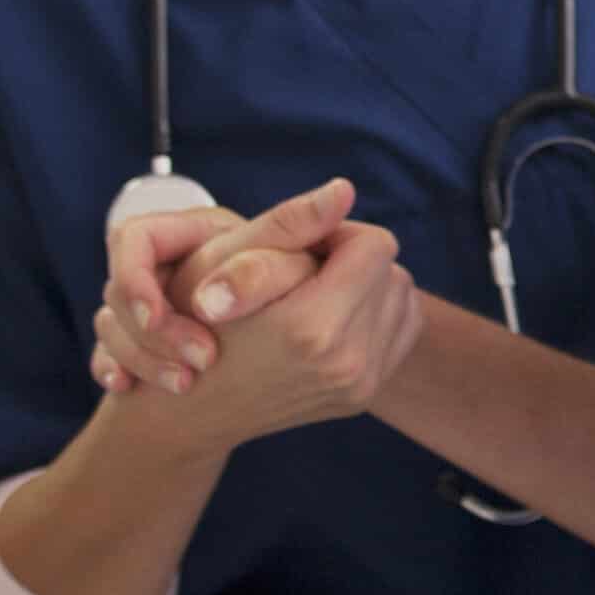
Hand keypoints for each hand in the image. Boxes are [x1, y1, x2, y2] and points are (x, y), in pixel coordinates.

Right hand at [94, 210, 419, 450]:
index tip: (302, 249)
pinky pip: (401, 330)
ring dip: (366, 288)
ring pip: (401, 299)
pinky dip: (374, 316)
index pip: (376, 245)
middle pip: (392, 271)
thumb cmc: (195, 321)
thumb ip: (291, 222)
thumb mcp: (225, 260)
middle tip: (301, 277)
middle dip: (352, 262)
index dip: (338, 235)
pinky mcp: (363, 397)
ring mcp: (359, 386)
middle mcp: (346, 364)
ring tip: (313, 297)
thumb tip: (345, 189)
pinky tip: (331, 319)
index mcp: (313, 327)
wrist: (192, 405)